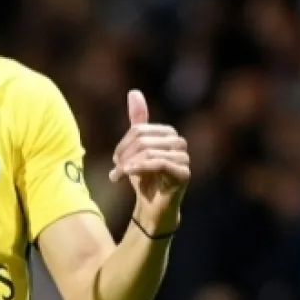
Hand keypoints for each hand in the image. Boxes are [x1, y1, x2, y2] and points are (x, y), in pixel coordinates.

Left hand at [109, 90, 189, 229]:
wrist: (152, 206)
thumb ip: (137, 122)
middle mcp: (179, 143)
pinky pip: (160, 163)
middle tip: (115, 169)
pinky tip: (128, 174)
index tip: (115, 160)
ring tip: (118, 175)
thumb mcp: (135, 148)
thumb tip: (134, 92)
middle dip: (125, 154)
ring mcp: (184, 158)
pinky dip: (140, 168)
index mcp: (168, 133)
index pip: (139, 130)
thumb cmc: (144, 177)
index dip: (123, 144)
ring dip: (129, 164)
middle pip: (143, 140)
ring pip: (149, 151)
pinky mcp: (184, 173)